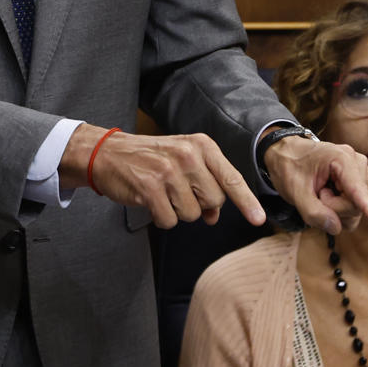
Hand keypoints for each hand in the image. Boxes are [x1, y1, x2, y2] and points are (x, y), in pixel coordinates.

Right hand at [61, 125, 264, 228]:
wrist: (109, 153)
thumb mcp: (183, 161)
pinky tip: (151, 201)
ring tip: (162, 193)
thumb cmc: (150, 158)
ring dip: (177, 211)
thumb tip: (214, 216)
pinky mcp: (150, 188)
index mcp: (201, 145)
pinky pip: (169, 221)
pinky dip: (160, 218)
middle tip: (179, 192)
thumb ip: (205, 184)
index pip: (231, 178)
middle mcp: (188, 155)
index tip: (258, 219)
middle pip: (214, 201)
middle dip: (199, 205)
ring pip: (192, 214)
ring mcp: (169, 171)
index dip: (246, 201)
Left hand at [262, 133, 367, 235]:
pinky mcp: (358, 182)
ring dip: (336, 209)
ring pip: (356, 208)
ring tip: (321, 192)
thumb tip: (336, 227)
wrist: (288, 154)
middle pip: (356, 204)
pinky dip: (339, 208)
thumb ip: (313, 212)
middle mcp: (357, 163)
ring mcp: (360, 173)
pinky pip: (355, 208)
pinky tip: (329, 195)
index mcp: (341, 158)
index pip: (357, 190)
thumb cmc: (291, 167)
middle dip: (334, 208)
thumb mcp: (295, 191)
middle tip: (317, 195)